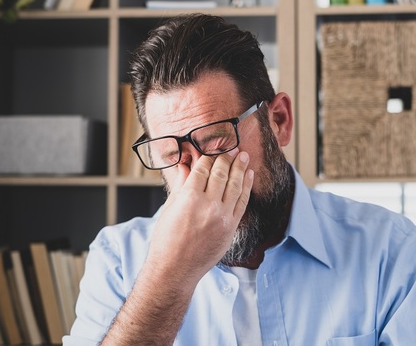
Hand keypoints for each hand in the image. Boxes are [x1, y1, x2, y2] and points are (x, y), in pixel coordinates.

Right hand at [146, 149, 253, 284]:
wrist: (176, 269)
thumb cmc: (167, 240)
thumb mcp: (170, 208)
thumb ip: (181, 184)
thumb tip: (184, 164)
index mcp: (189, 198)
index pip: (203, 168)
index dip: (209, 155)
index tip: (214, 147)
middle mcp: (208, 206)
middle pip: (221, 174)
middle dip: (227, 157)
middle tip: (233, 147)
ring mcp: (222, 217)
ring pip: (235, 185)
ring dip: (240, 168)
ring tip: (244, 156)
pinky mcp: (231, 227)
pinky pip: (242, 202)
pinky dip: (246, 186)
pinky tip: (248, 175)